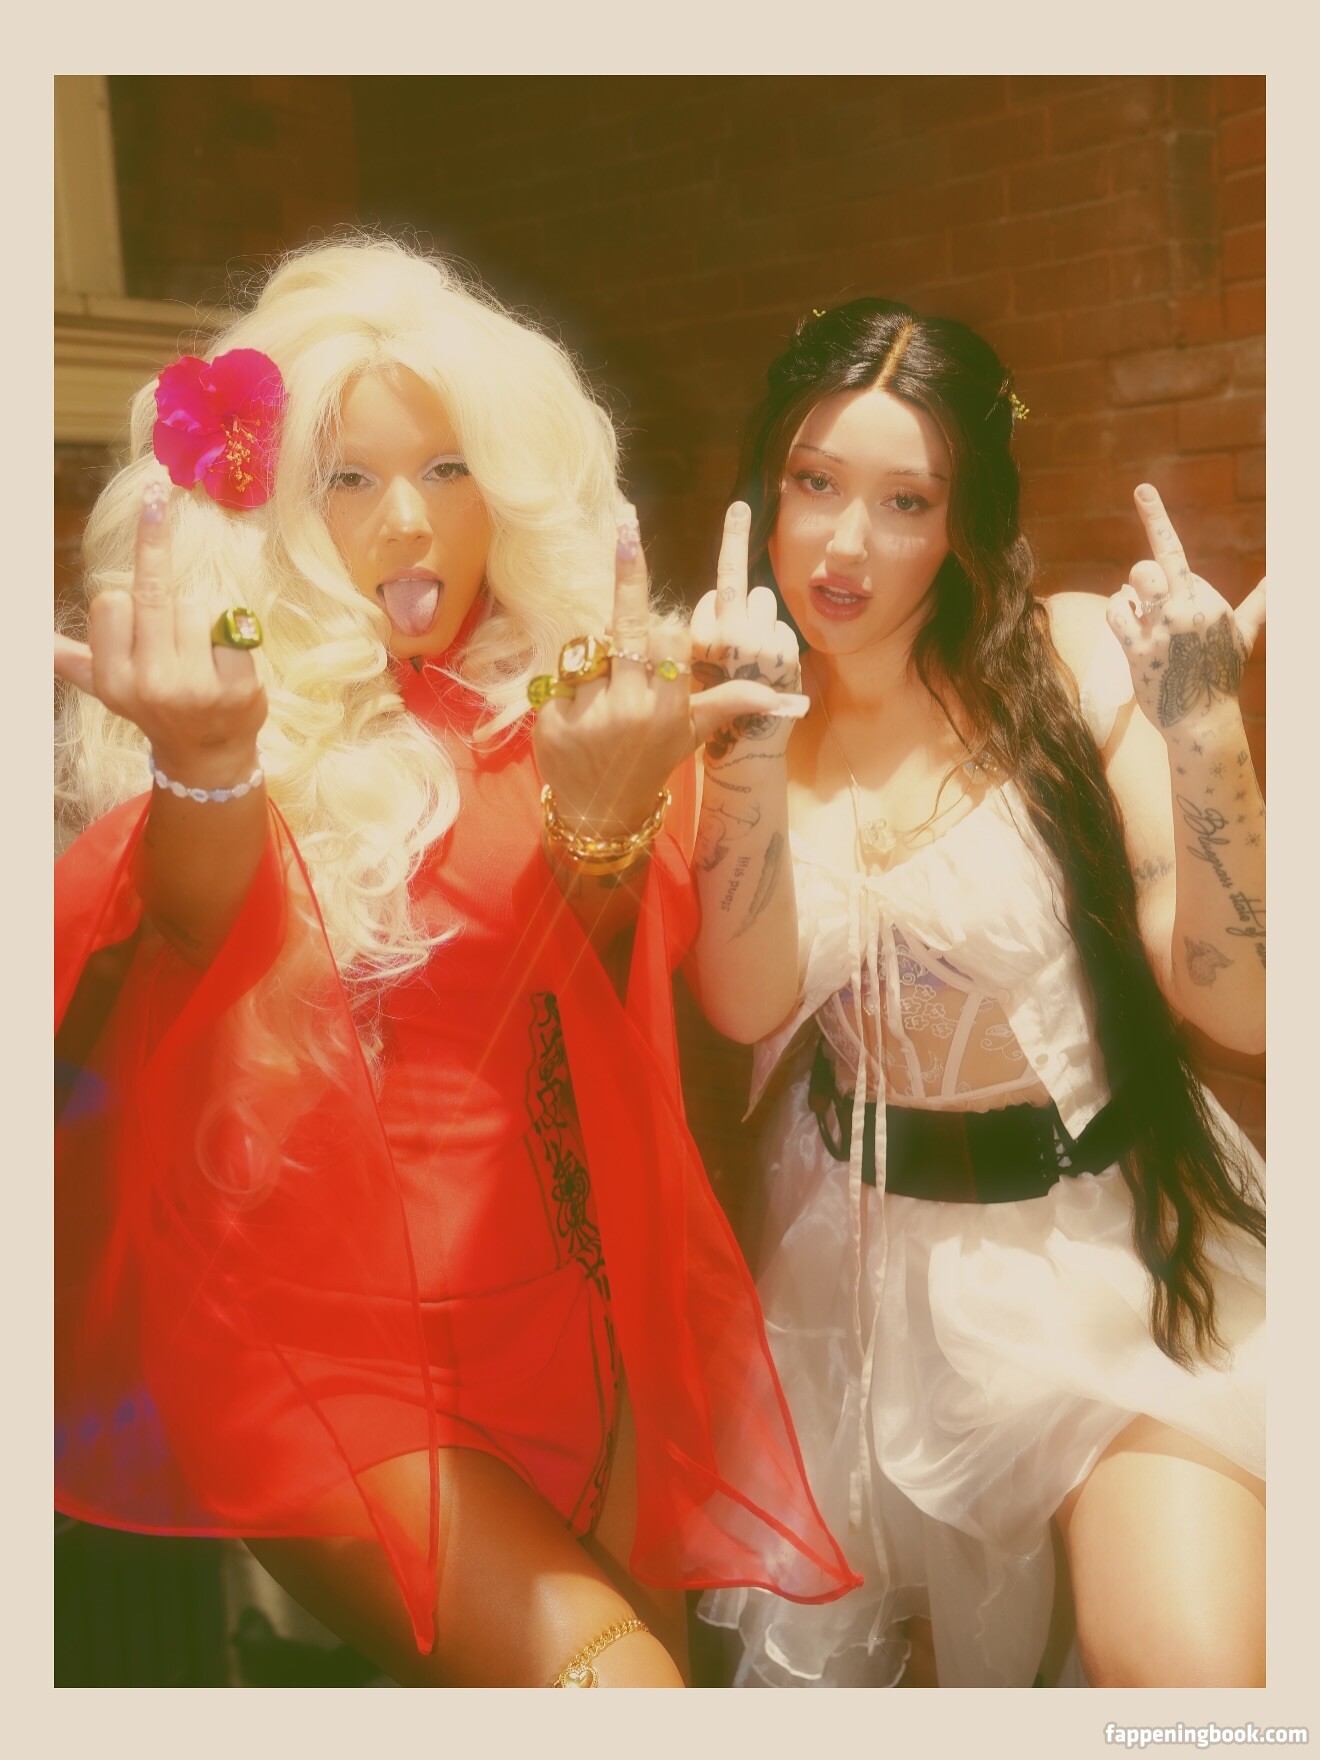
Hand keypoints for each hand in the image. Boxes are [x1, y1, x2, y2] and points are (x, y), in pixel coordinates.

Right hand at [54, 477, 267, 786]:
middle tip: (155, 490)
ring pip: (197, 607)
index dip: (127, 596)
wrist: (208, 755)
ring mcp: (195, 688)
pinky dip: (236, 635)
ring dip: (203, 619)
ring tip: (201, 654)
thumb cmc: (158, 706)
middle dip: (156, 551)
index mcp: (113, 679)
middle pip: (153, 594)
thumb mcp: (110, 688)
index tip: (132, 589)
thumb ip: (73, 658)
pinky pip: (235, 626)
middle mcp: (149, 684)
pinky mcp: (237, 687)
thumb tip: (32, 641)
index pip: (112, 602)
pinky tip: (228, 663)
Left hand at [532, 505, 806, 834]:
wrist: (599, 812)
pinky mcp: (553, 718)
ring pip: (590, 648)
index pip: (670, 642)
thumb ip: (728, 703)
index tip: (666, 611)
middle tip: (626, 521)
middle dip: (629, 573)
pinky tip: (576, 703)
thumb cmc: (649, 763)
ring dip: (595, 654)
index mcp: (669, 711)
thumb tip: (785, 695)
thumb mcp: (692, 735)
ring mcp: (589, 715)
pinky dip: (569, 680)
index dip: (666, 628)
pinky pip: (561, 674)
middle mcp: (631, 711)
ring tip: (601, 681)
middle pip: (629, 628)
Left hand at [1107, 484, 1265, 739]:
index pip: (1176, 551)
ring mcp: (1162, 631)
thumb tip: (1280, 580)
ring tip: (1141, 612)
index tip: (1141, 489)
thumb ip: (1258, 604)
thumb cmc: (1220, 676)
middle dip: (1145, 578)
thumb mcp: (1243, 637)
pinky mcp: (1140, 652)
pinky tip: (1130, 625)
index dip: (1155, 517)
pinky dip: (1119, 613)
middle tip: (1151, 600)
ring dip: (1131, 595)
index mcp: (1208, 600)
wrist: (1203, 722)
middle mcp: (1187, 610)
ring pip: (1132, 585)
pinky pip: (1117, 613)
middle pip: (1149, 565)